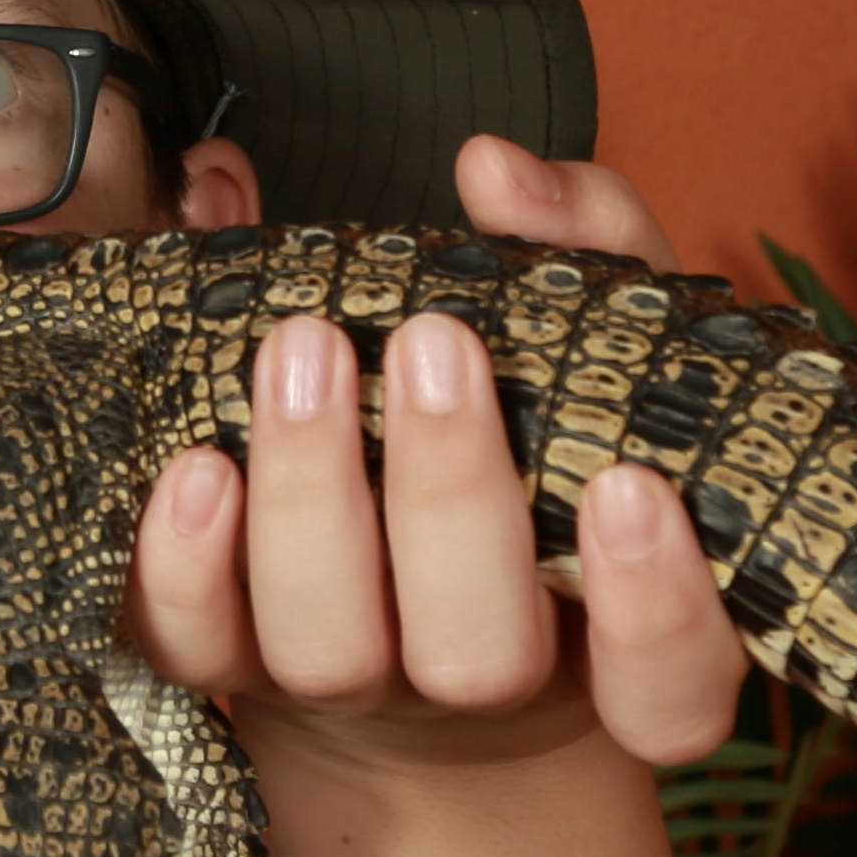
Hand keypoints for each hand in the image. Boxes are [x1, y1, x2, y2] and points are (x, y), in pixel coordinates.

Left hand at [124, 134, 749, 777]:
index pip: (673, 686)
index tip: (628, 490)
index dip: (659, 616)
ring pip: (330, 651)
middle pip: (479, 658)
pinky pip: (196, 648)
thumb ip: (579, 241)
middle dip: (452, 498)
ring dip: (310, 502)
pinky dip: (183, 567)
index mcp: (611, 629)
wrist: (391, 582)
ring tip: (304, 352)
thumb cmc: (525, 434)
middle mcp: (484, 680)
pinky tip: (195, 468)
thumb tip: (495, 170)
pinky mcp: (232, 665)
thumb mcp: (588, 335)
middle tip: (434, 344)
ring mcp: (350, 686)